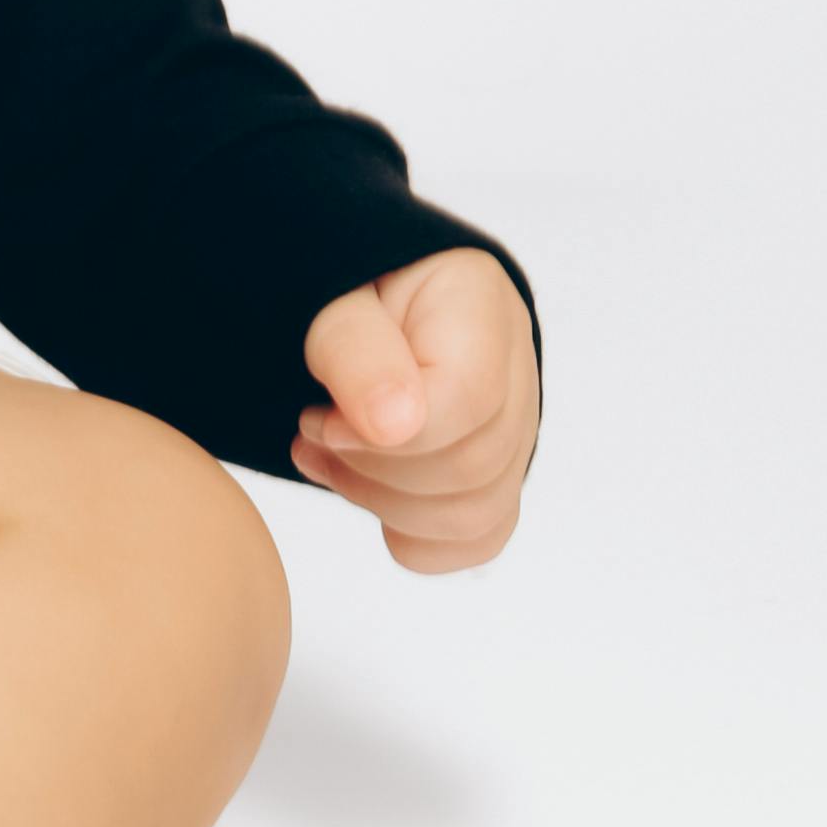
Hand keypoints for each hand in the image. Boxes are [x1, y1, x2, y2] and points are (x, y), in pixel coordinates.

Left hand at [293, 248, 538, 571]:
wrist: (353, 297)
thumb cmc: (343, 286)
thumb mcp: (329, 293)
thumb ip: (355, 349)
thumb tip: (394, 425)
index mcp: (479, 303)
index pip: (469, 399)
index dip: (387, 434)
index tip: (317, 420)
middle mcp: (515, 369)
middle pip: (474, 466)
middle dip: (372, 469)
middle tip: (311, 430)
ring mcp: (514, 428)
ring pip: (476, 515)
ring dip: (382, 503)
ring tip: (325, 455)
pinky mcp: (498, 474)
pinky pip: (477, 539)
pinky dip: (412, 535)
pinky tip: (362, 488)